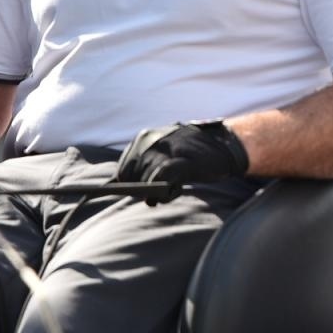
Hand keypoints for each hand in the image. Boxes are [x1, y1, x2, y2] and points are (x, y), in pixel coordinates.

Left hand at [115, 121, 249, 203]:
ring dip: (157, 193)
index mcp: (143, 139)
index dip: (130, 185)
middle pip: (133, 178)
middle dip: (143, 190)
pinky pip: (163, 180)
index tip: (143, 191)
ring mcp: (166, 151)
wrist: (223, 144)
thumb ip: (139, 165)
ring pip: (147, 182)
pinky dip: (165, 192)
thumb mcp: (161, 152)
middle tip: (164, 190)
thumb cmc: (189, 152)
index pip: (123, 170)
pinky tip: (176, 189)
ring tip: (174, 187)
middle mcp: (150, 142)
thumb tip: (110, 186)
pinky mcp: (183, 161)